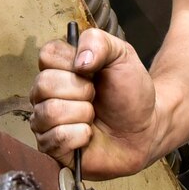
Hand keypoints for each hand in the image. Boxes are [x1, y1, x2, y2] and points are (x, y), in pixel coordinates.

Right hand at [30, 28, 160, 178]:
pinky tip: (89, 135)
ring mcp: (45, 120)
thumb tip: (79, 60)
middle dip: (81, 90)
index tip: (93, 71)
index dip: (72, 63)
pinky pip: (54, 138)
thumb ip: (98, 42)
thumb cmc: (130, 92)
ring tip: (93, 116)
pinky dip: (79, 135)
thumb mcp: (121, 55)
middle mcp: (46, 93)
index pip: (47, 55)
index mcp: (59, 67)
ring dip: (82, 113)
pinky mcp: (51, 147)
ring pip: (49, 112)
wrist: (144, 129)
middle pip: (44, 84)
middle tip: (96, 96)